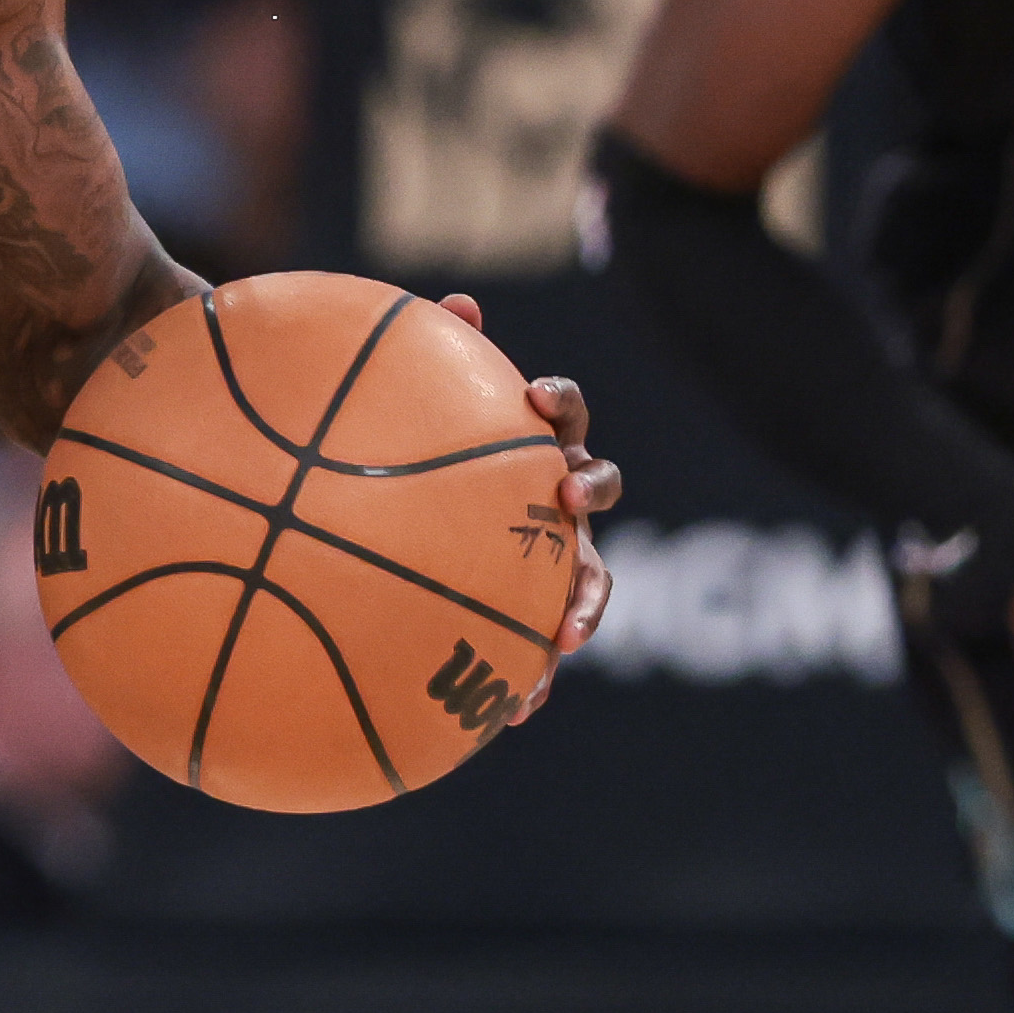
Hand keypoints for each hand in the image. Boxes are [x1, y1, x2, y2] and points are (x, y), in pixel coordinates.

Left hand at [437, 295, 621, 720]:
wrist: (416, 544)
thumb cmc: (424, 469)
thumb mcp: (422, 422)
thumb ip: (434, 359)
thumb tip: (456, 298)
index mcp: (533, 447)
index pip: (562, 412)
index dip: (559, 402)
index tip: (533, 400)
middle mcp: (559, 500)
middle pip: (597, 484)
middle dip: (590, 487)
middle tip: (566, 496)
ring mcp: (560, 558)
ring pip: (590, 578)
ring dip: (583, 605)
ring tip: (565, 637)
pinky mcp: (544, 615)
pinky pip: (546, 647)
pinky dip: (537, 678)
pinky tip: (514, 714)